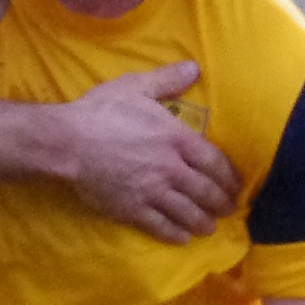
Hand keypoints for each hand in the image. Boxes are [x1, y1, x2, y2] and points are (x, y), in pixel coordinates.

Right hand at [53, 61, 237, 239]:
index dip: (229, 177)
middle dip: (220, 203)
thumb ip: (168, 80)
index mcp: (176, 139)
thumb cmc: (101, 111)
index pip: (214, 162)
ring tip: (209, 227)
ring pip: (187, 213)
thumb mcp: (136, 86)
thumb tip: (195, 67)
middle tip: (228, 209)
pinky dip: (175, 234)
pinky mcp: (132, 210)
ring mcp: (152, 192)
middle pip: (206, 192)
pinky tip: (183, 237)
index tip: (236, 185)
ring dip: (202, 222)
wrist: (68, 142)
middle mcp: (171, 169)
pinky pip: (160, 227)